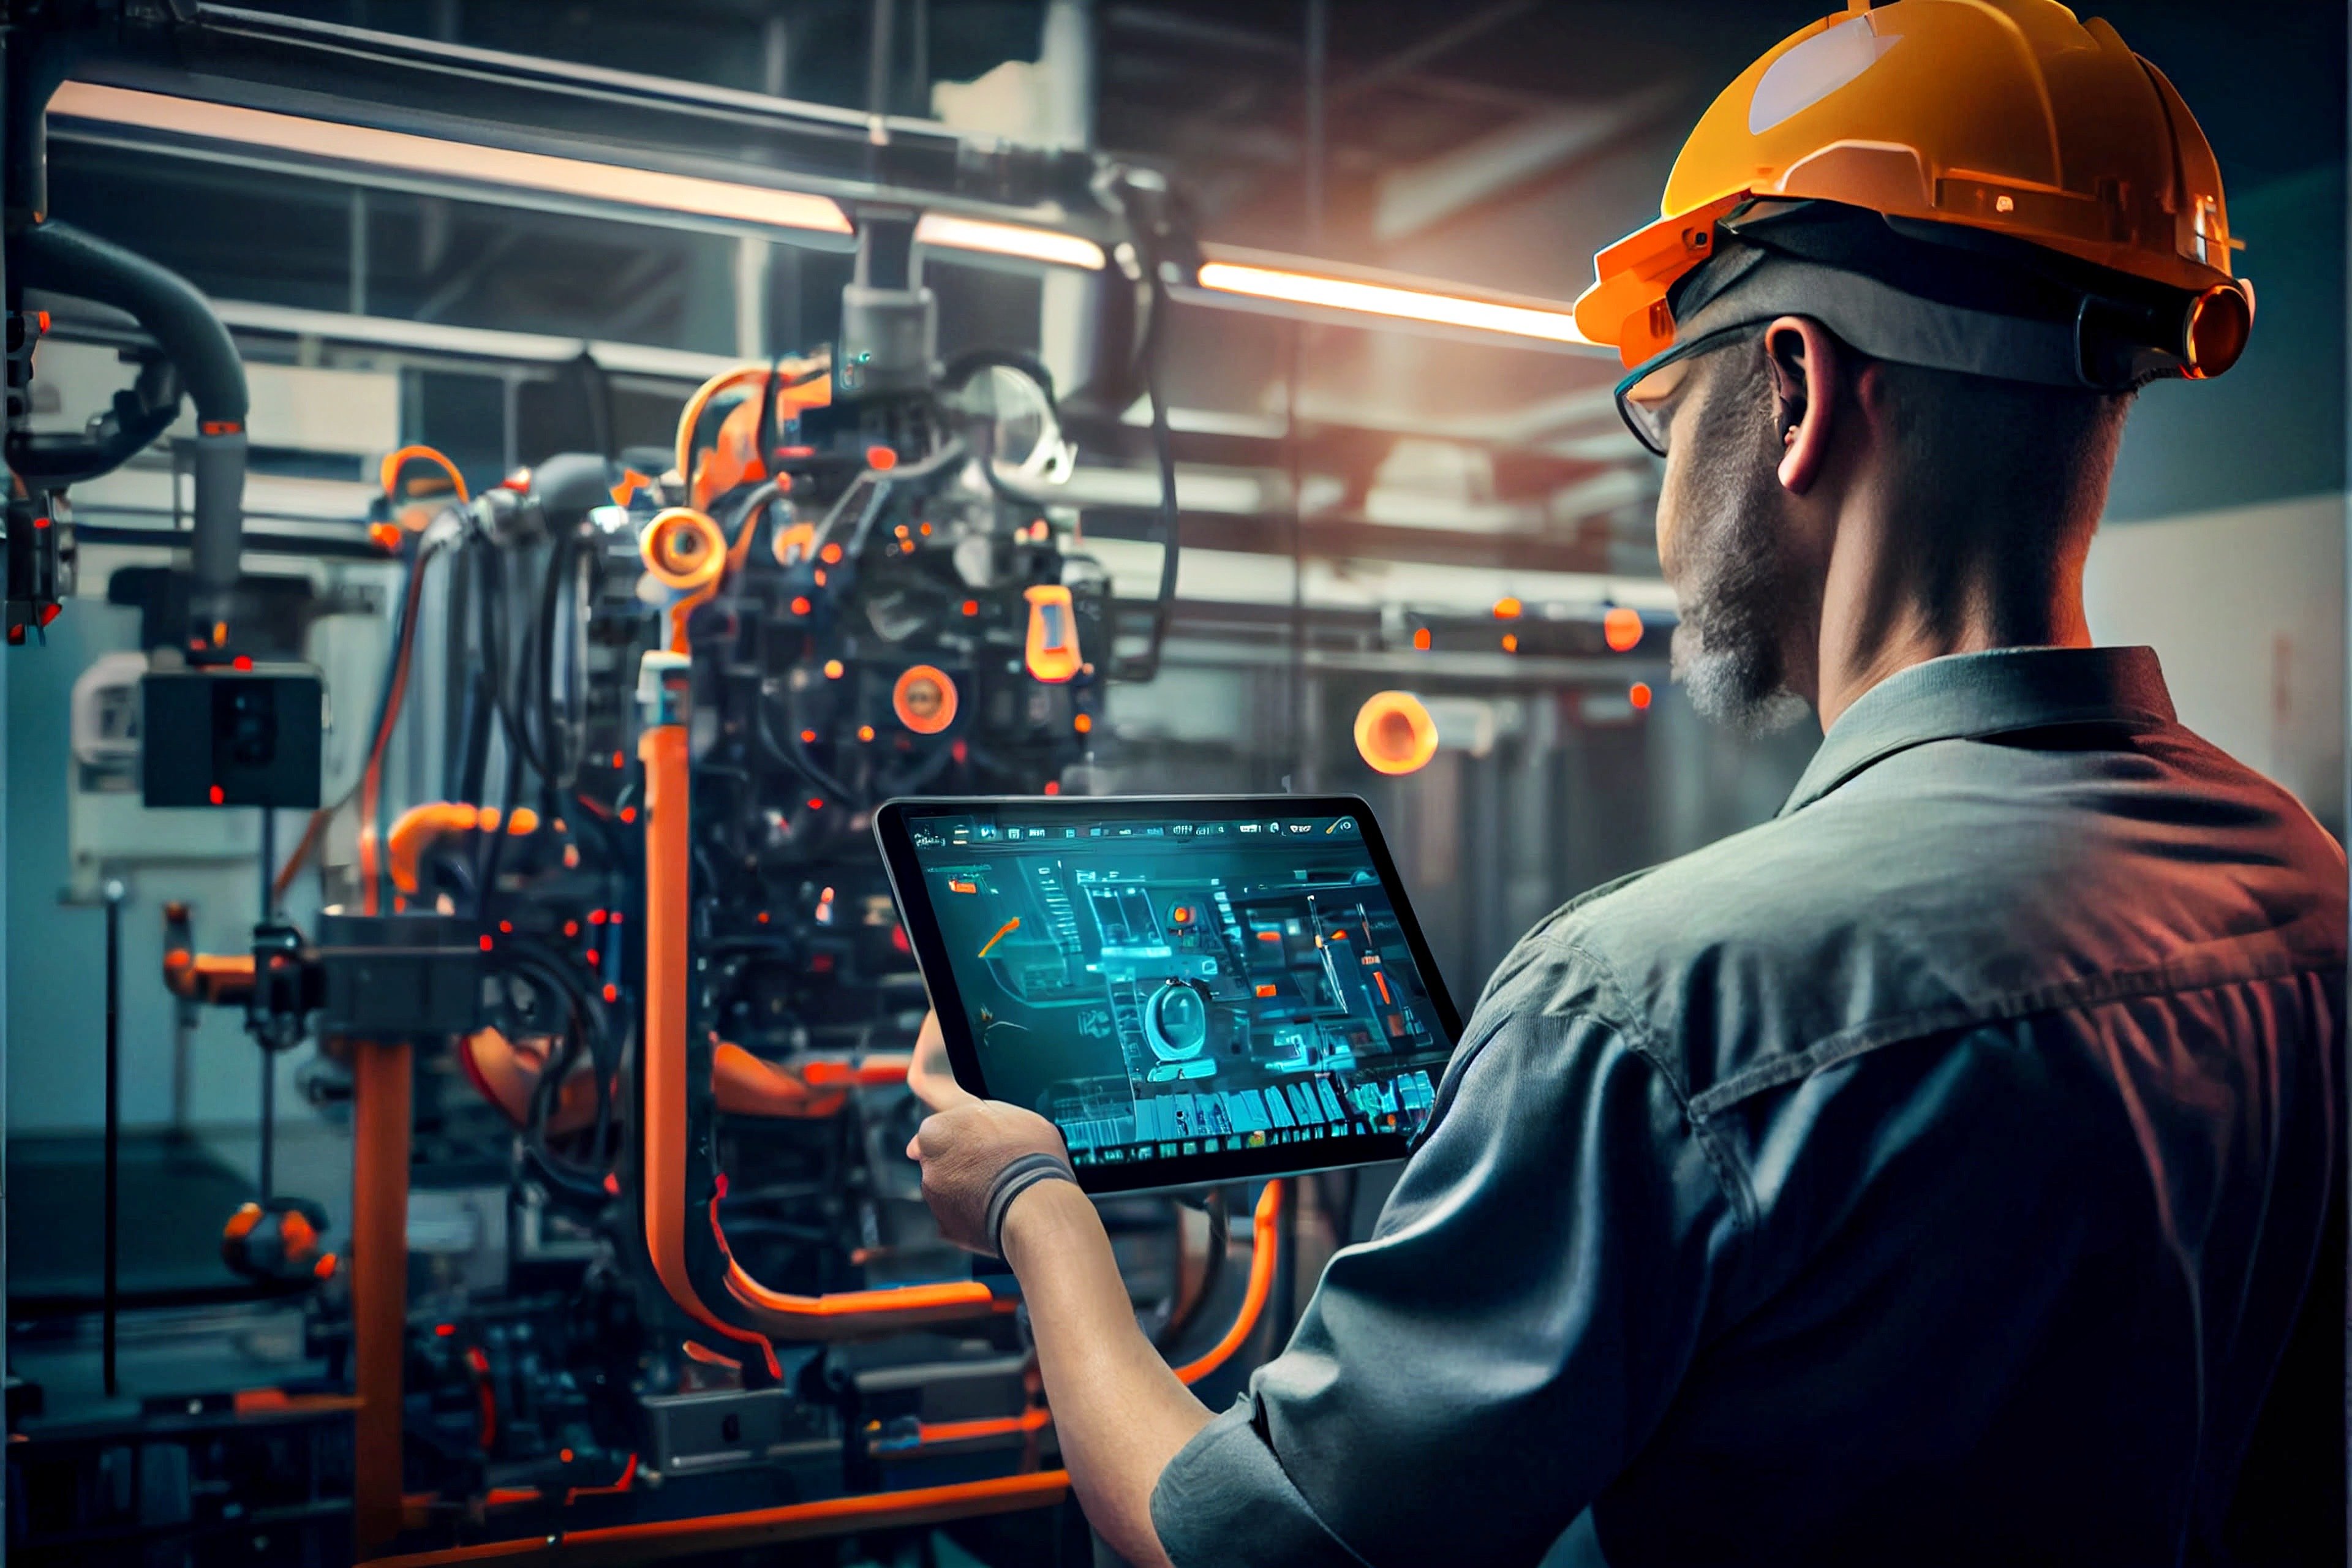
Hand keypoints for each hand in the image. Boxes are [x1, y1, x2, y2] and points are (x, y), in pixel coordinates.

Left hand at [905, 1013, 1072, 1251]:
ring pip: (946, 1183)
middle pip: (940, 1149)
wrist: (1039, 1209)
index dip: (946, 1109)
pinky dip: (970, 1212)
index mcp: (937, 1127)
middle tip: (994, 1157)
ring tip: (1002, 1184)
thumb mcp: (1009, 1114)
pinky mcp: (946, 1227)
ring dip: (965, 1182)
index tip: (942, 1097)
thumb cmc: (1029, 1154)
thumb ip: (971, 1113)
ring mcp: (934, 1196)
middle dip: (960, 1152)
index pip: (928, 1102)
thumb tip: (947, 1122)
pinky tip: (996, 1206)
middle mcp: (927, 1161)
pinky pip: (955, 1214)